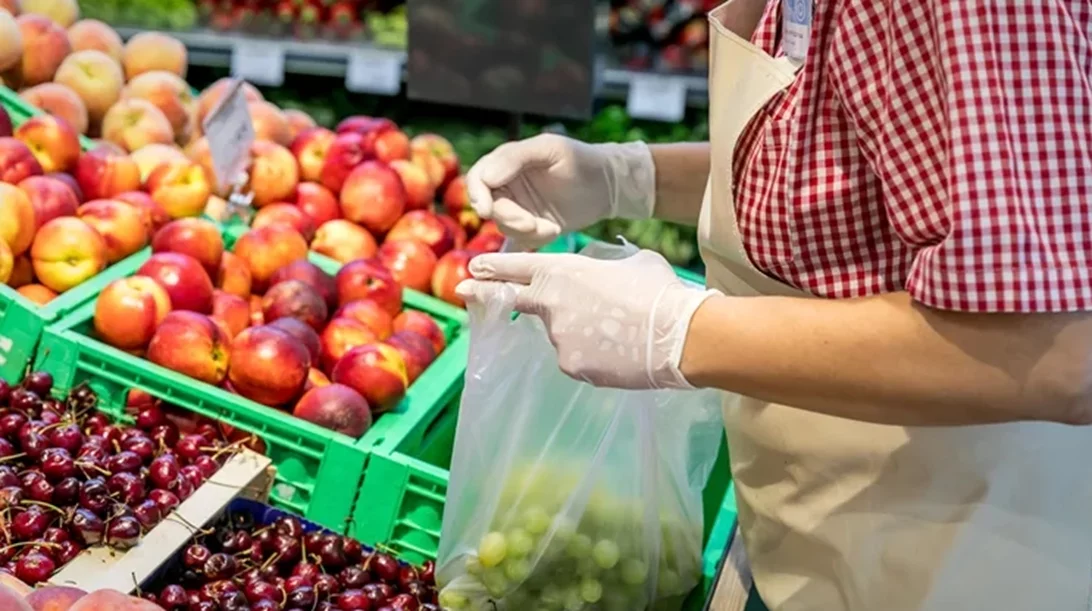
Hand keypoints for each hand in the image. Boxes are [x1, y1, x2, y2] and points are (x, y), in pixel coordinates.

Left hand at [457, 249, 719, 388]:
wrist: (679, 336)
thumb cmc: (660, 292)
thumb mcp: (630, 263)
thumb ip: (603, 266)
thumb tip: (601, 272)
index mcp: (564, 272)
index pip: (517, 268)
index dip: (492, 268)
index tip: (469, 268)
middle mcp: (552, 305)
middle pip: (520, 301)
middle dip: (489, 295)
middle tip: (465, 292)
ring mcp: (559, 339)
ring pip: (560, 333)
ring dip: (579, 331)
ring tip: (617, 330)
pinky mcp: (572, 366)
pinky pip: (576, 358)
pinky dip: (592, 355)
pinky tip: (619, 350)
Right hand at [466, 134, 655, 249]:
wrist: (608, 185)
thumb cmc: (581, 159)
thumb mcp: (550, 149)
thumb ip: (515, 157)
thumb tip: (486, 177)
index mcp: (506, 162)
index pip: (478, 179)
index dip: (477, 195)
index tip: (487, 210)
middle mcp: (507, 185)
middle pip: (489, 207)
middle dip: (509, 218)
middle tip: (532, 225)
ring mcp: (518, 208)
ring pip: (504, 226)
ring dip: (526, 231)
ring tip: (553, 228)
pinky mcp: (531, 227)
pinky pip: (520, 240)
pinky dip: (535, 240)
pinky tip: (554, 231)